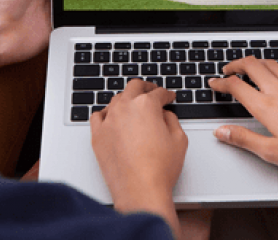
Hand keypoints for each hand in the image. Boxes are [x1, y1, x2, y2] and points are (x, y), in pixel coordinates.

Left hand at [91, 80, 186, 232]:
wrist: (140, 191)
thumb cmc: (159, 169)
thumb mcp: (179, 139)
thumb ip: (172, 119)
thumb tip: (164, 115)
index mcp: (146, 105)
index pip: (158, 93)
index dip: (167, 94)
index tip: (168, 97)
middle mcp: (125, 108)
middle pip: (134, 87)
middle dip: (146, 88)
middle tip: (152, 92)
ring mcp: (109, 121)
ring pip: (116, 100)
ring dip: (127, 100)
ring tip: (133, 106)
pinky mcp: (97, 135)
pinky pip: (98, 116)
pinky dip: (106, 114)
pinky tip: (113, 119)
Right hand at [208, 58, 277, 172]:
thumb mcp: (272, 152)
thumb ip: (243, 139)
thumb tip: (222, 132)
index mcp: (265, 106)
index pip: (235, 86)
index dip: (220, 82)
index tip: (214, 83)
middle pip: (251, 65)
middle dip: (235, 64)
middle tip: (228, 70)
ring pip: (271, 63)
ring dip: (256, 63)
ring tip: (250, 69)